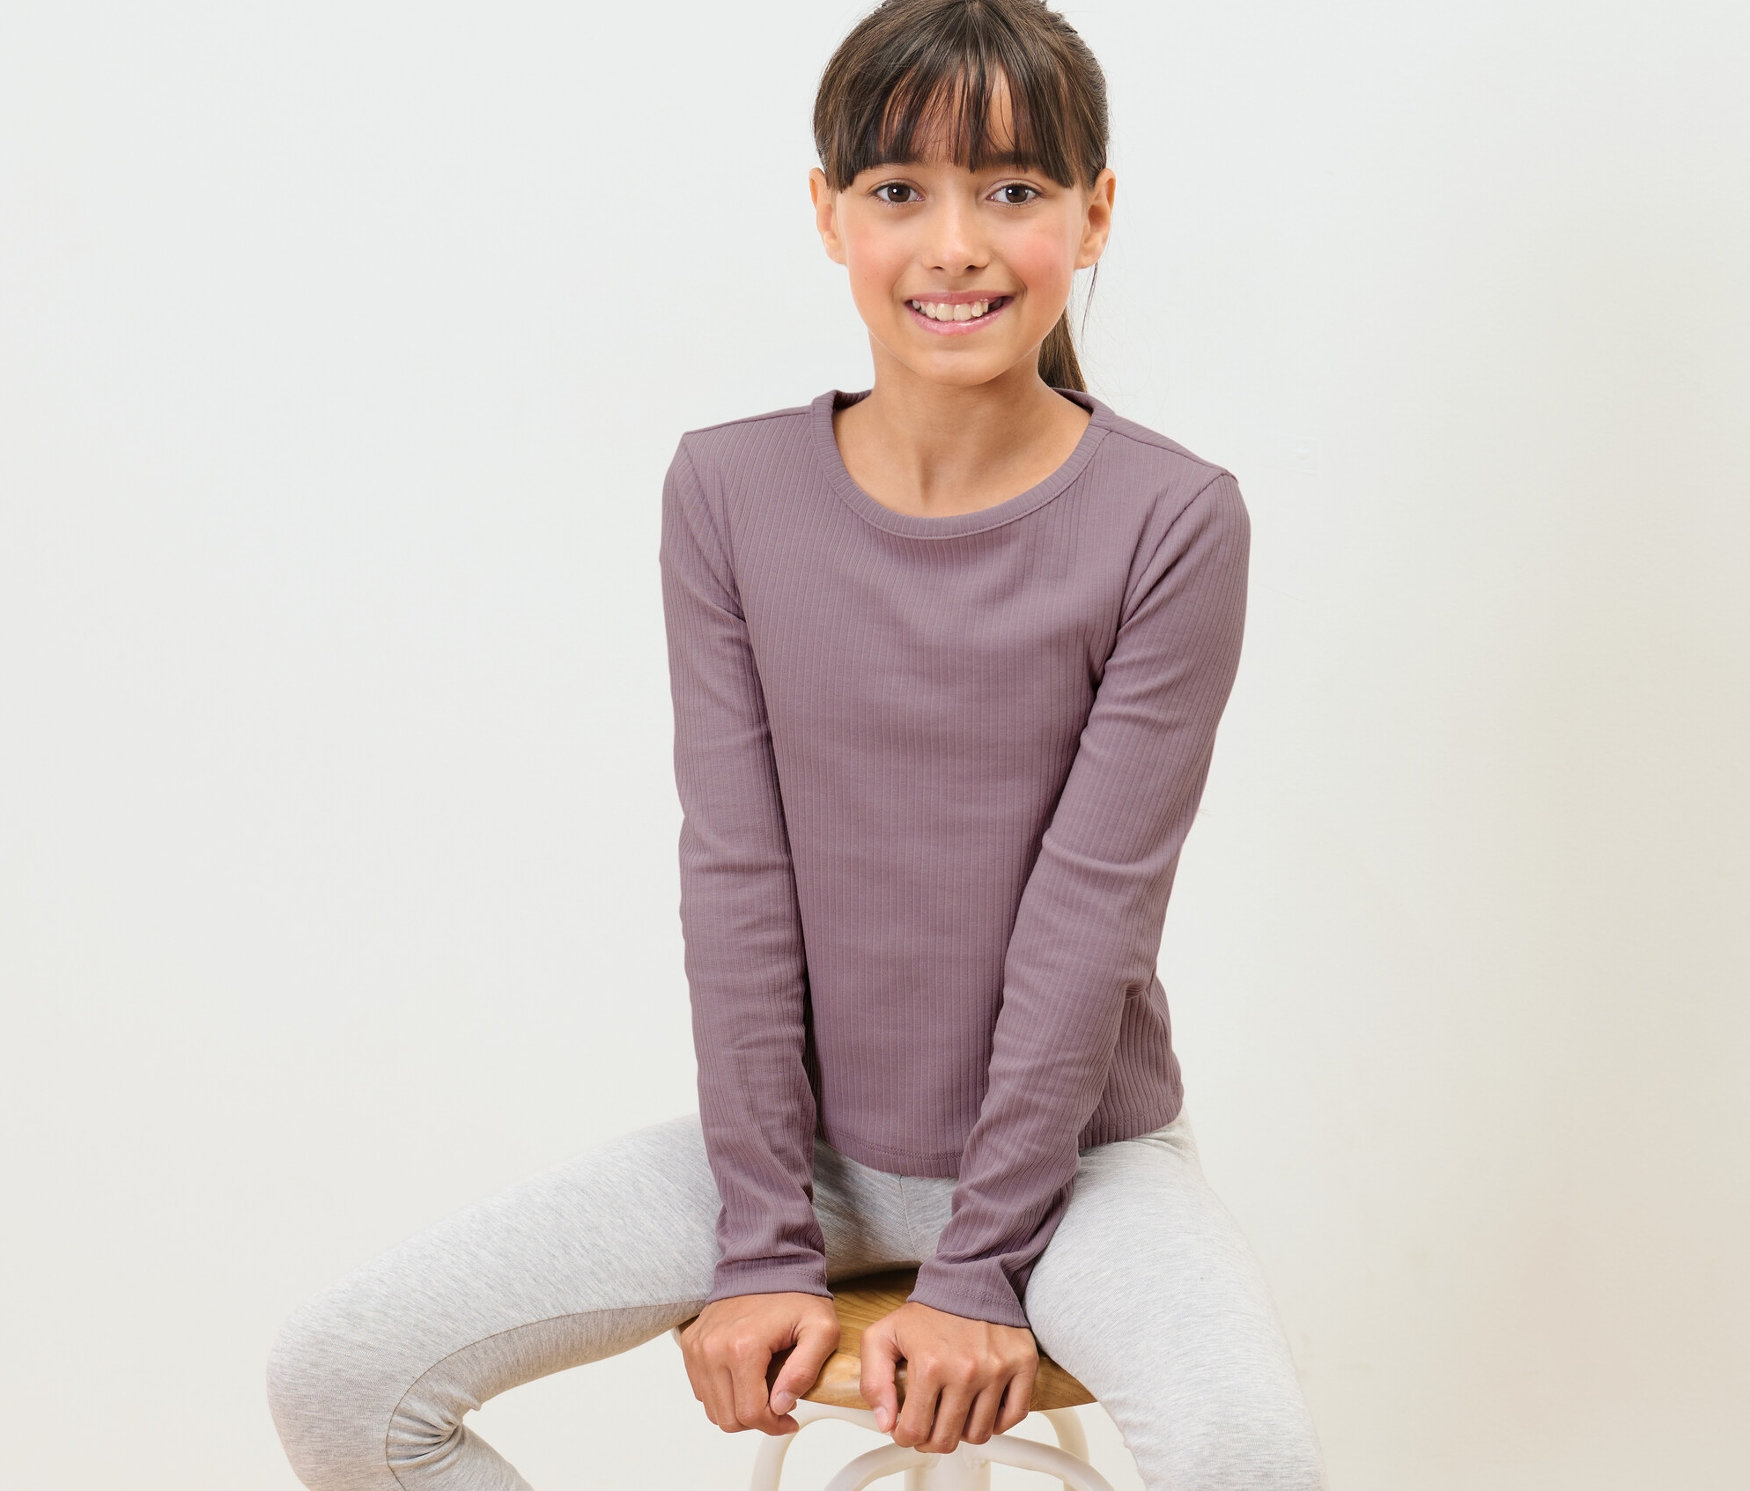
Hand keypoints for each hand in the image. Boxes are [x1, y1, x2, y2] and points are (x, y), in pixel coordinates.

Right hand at [678, 1291, 840, 1435]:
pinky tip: (745, 1378)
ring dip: (738, 1408)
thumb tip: (781, 1405)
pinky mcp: (690, 1345)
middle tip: (777, 1404)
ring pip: (712, 1408)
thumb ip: (805, 1371)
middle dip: (756, 1420)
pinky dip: (723, 1393)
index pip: (750, 1413)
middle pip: (728, 1418)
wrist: (766, 1264)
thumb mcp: (821, 1330)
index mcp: (743, 1347)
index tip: (788, 1418)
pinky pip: (701, 1389)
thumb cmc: (794, 1296)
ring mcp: (697, 1347)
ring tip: (762, 1389)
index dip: (773, 1425)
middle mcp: (712, 1348)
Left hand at [859, 1300, 1036, 1453]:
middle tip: (928, 1426)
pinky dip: (997, 1422)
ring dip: (963, 1431)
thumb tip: (886, 1422)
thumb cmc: (929, 1312)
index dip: (905, 1437)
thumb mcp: (883, 1336)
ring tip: (953, 1413)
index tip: (906, 1430)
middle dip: (931, 1439)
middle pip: (947, 1439)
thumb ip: (873, 1381)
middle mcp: (966, 1371)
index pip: (915, 1430)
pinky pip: (1013, 1416)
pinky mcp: (1022, 1365)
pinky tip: (981, 1409)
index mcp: (930, 1365)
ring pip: (979, 1433)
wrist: (968, 1280)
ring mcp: (997, 1370)